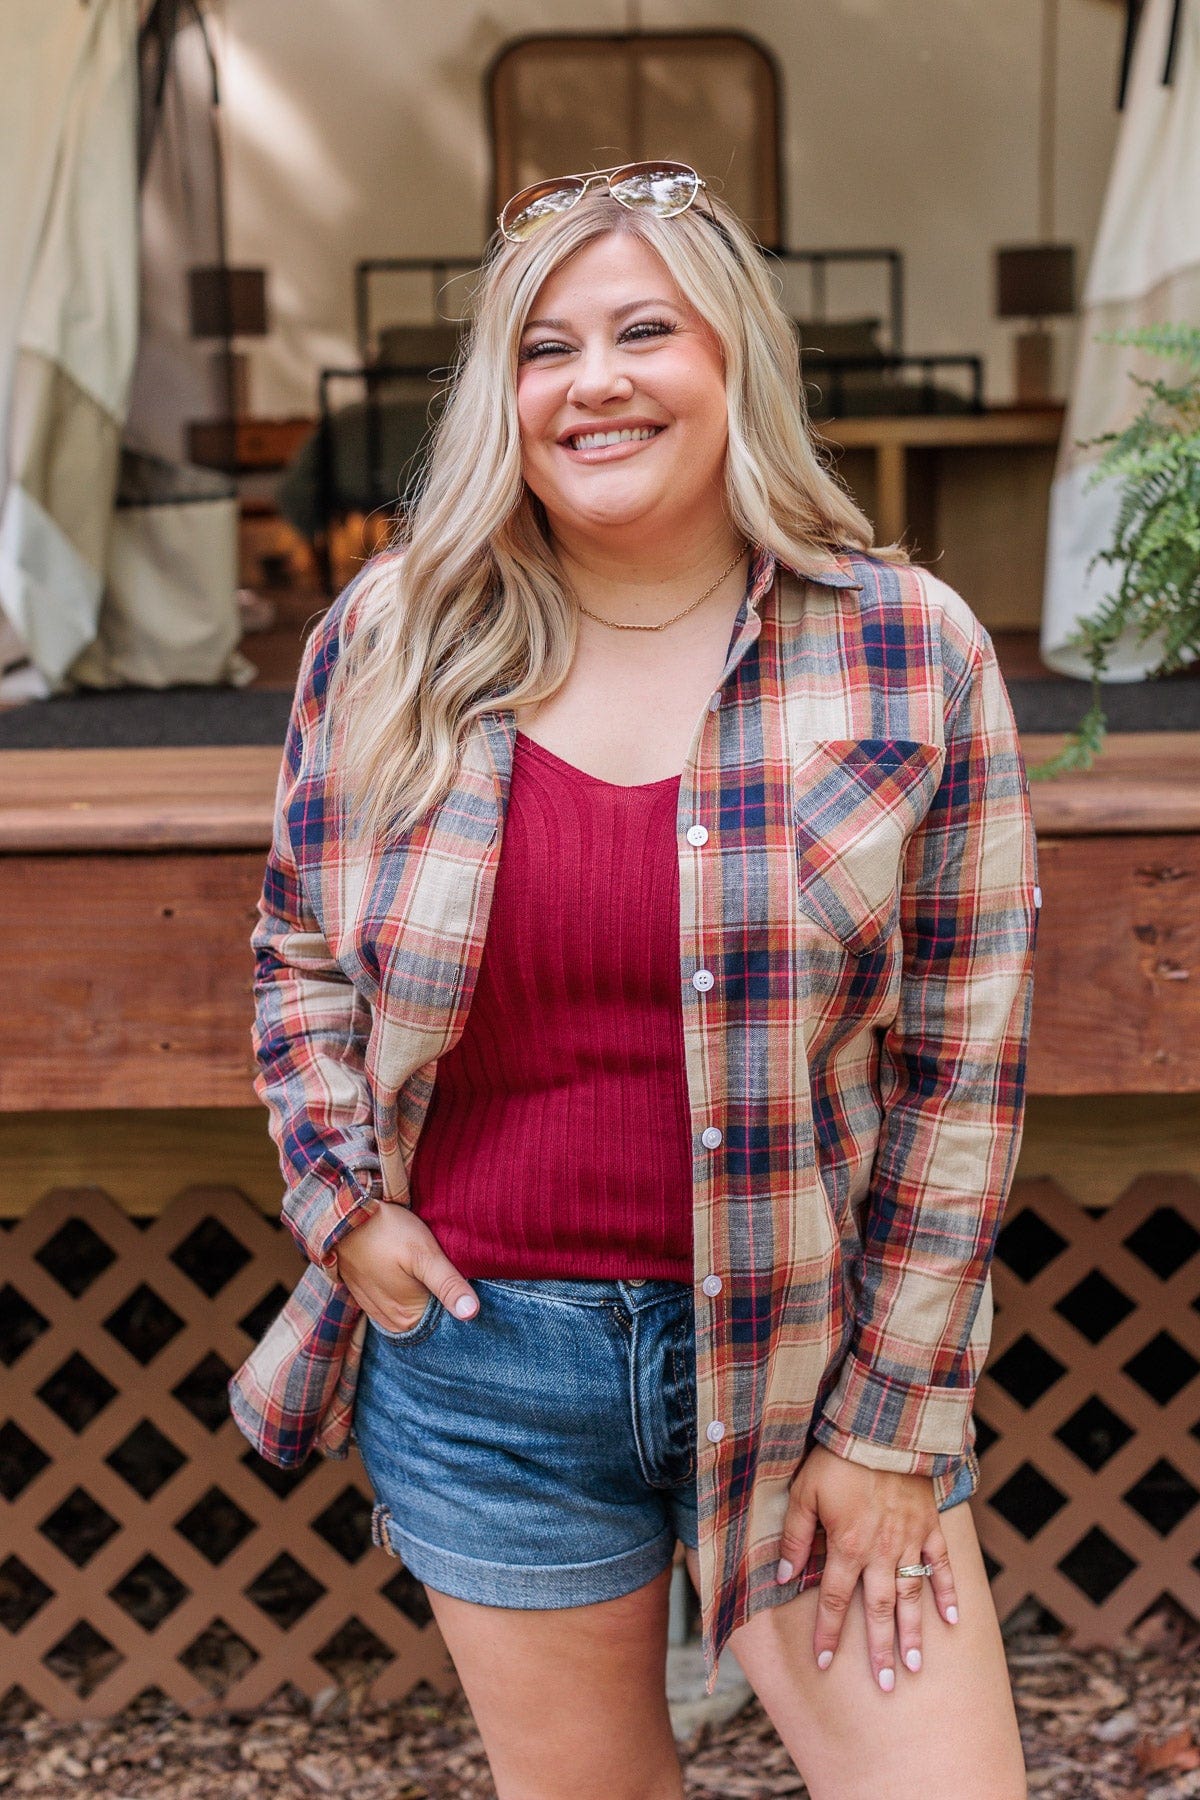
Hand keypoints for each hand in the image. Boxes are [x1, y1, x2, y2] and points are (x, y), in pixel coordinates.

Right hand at [333, 1203, 478, 1332]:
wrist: (344, 1217)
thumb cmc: (388, 1232)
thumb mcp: (425, 1254)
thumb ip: (448, 1285)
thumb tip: (471, 1313)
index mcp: (408, 1319)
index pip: (446, 1322)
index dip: (458, 1301)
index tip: (465, 1281)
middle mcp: (392, 1323)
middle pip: (429, 1316)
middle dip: (442, 1299)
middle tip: (447, 1270)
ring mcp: (378, 1311)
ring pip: (414, 1309)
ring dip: (425, 1294)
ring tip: (428, 1269)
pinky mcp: (369, 1298)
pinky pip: (397, 1303)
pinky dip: (408, 1292)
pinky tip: (411, 1274)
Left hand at [776, 1443, 957, 1690]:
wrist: (882, 1428)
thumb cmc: (837, 1458)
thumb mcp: (803, 1491)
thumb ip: (794, 1534)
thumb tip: (784, 1574)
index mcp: (846, 1546)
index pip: (834, 1601)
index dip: (828, 1633)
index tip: (824, 1662)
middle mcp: (879, 1552)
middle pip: (878, 1610)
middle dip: (879, 1650)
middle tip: (885, 1685)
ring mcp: (908, 1541)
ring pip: (910, 1596)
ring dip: (912, 1632)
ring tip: (914, 1666)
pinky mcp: (929, 1526)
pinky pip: (941, 1565)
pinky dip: (947, 1592)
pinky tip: (952, 1620)